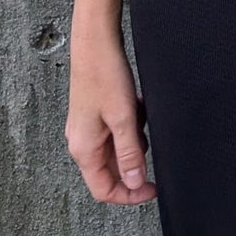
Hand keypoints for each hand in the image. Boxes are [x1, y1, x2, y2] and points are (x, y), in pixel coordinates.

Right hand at [66, 0, 156, 205]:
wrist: (94, 41)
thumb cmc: (105, 75)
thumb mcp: (123, 118)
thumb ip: (130, 153)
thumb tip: (134, 182)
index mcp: (84, 149)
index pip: (104, 190)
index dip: (130, 195)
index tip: (153, 189)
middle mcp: (81, 142)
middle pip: (110, 171)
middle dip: (134, 162)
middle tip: (151, 145)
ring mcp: (86, 127)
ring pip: (115, 149)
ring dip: (134, 140)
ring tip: (140, 117)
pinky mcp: (93, 114)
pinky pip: (116, 131)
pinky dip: (130, 124)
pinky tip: (136, 106)